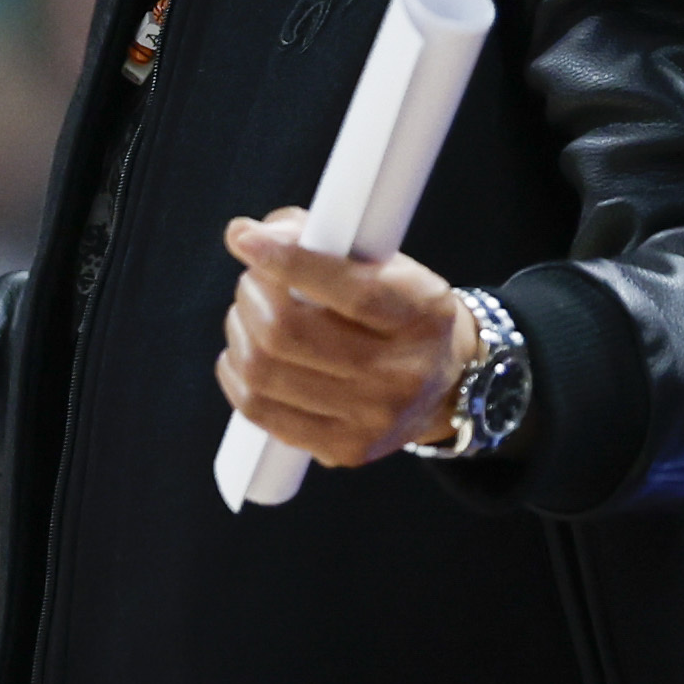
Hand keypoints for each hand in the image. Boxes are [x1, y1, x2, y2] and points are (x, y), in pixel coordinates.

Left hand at [216, 206, 474, 466]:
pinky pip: (259, 410)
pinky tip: (245, 354)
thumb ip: (326, 238)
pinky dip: (236, 374)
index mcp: (420, 314)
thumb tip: (259, 234)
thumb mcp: (387, 264)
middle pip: (288, 333)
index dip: (288, 262)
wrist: (447, 385)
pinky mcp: (343, 449)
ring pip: (264, 372)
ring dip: (240, 331)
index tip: (244, 237)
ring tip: (249, 315)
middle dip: (252, 294)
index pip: (349, 292)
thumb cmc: (401, 311)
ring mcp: (372, 419)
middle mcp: (402, 374)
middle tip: (252, 280)